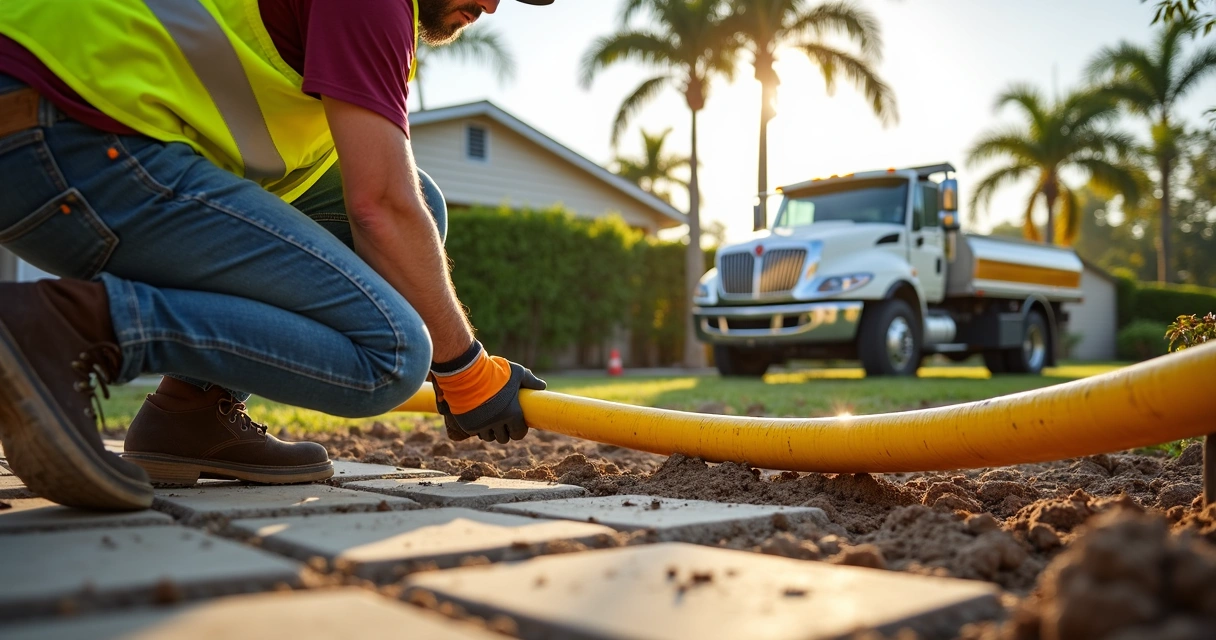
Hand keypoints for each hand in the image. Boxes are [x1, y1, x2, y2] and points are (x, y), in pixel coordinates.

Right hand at [430, 342, 546, 443]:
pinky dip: (478, 429)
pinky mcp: (468, 425)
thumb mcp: (517, 373)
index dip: (518, 431)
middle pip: (503, 438)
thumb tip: (542, 386)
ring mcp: (482, 425)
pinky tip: (480, 421)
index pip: (518, 433)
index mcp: (512, 414)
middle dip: (504, 432)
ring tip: (491, 422)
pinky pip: (476, 433)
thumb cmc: (496, 372)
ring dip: (491, 432)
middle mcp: (497, 423)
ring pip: (488, 437)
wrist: (468, 373)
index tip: (516, 426)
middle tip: (503, 423)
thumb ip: (530, 381)